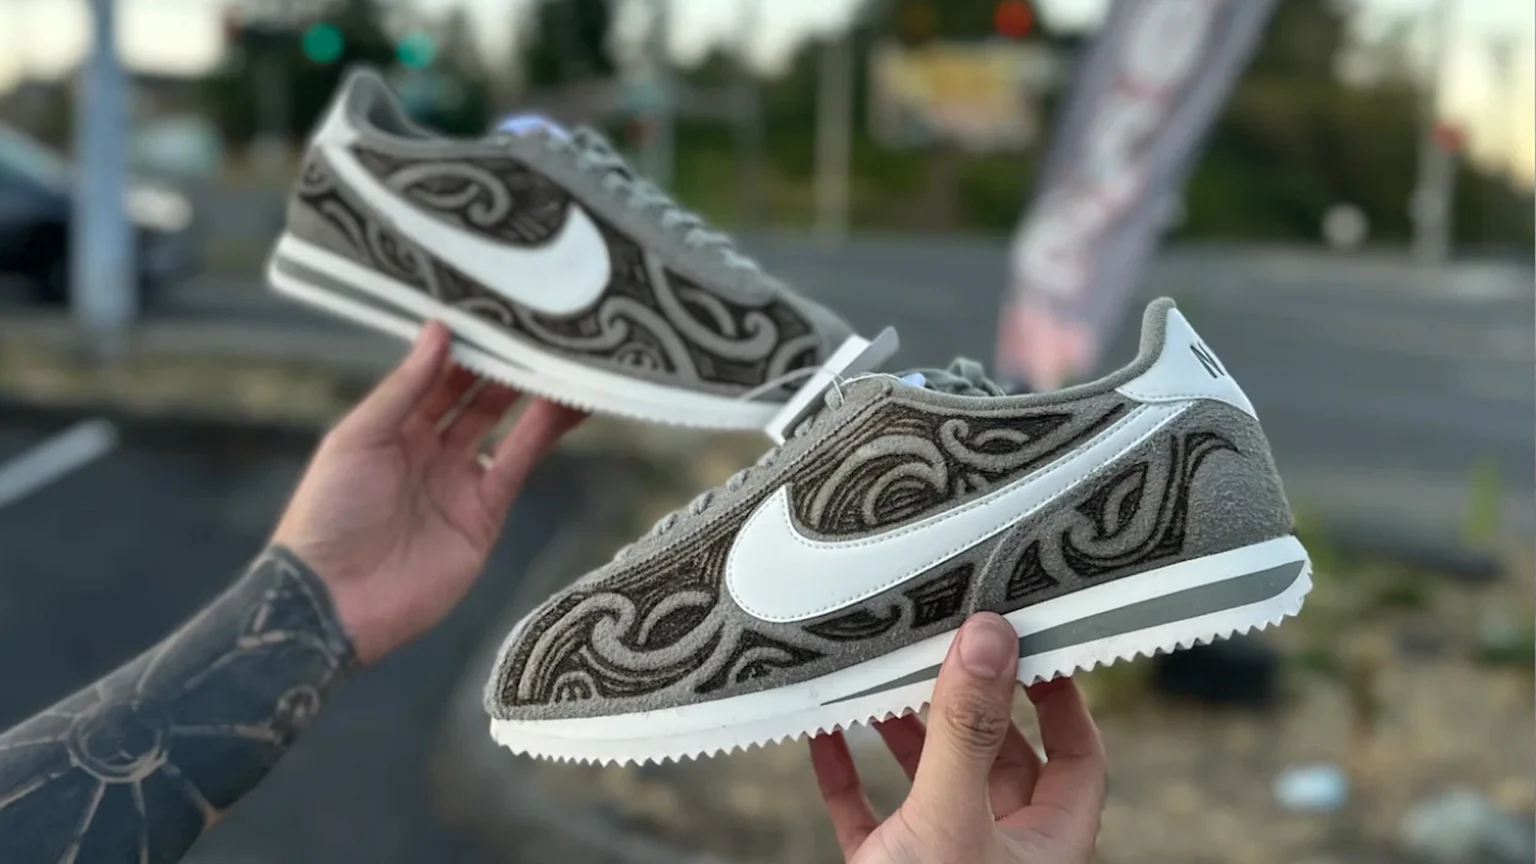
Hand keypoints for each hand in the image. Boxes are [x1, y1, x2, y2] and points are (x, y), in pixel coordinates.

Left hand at [272, 322, 584, 663]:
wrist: (334, 603)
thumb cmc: (327, 516)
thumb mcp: (358, 439)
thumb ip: (404, 388)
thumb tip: (440, 331)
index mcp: (390, 427)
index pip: (436, 375)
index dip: (464, 344)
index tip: (494, 308)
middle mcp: (428, 449)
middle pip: (475, 396)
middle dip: (504, 363)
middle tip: (539, 324)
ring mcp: (458, 481)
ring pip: (505, 425)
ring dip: (534, 393)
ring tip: (566, 356)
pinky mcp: (484, 514)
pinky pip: (519, 464)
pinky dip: (545, 434)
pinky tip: (568, 405)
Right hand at [809, 613, 1107, 863]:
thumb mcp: (949, 818)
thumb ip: (966, 731)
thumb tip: (988, 637)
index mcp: (1045, 843)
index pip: (1077, 756)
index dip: (1062, 697)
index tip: (1033, 641)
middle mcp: (1000, 849)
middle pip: (998, 755)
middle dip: (967, 698)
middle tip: (945, 640)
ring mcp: (942, 859)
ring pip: (933, 778)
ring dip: (905, 728)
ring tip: (882, 672)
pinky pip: (870, 812)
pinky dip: (848, 773)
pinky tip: (825, 734)